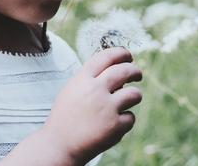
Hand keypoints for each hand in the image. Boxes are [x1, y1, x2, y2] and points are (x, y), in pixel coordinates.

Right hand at [42, 47, 142, 163]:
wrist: (59, 145)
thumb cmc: (66, 117)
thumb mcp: (72, 90)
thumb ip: (90, 79)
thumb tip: (115, 69)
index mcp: (83, 79)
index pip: (107, 57)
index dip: (121, 53)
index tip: (128, 56)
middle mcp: (95, 90)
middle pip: (124, 71)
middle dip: (135, 71)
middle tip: (137, 74)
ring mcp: (106, 108)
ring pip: (134, 94)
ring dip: (135, 95)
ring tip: (130, 100)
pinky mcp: (115, 126)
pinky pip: (130, 117)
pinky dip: (125, 121)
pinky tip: (115, 124)